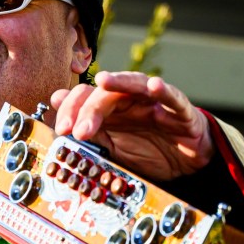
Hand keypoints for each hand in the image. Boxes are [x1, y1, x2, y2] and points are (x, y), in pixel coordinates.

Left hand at [51, 70, 214, 181]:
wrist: (185, 162)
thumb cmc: (149, 151)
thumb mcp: (113, 150)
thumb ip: (89, 134)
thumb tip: (58, 117)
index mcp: (111, 111)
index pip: (84, 98)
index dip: (70, 110)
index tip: (62, 129)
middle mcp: (130, 101)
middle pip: (104, 94)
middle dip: (87, 109)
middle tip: (77, 131)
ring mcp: (155, 104)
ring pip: (135, 85)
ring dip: (119, 82)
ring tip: (104, 82)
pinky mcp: (181, 112)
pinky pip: (172, 99)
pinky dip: (163, 91)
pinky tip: (154, 86)